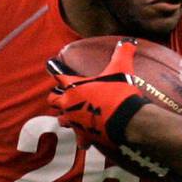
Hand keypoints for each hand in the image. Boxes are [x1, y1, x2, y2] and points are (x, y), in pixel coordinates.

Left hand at [47, 37, 149, 152]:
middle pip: (53, 100)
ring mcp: (74, 121)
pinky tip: (87, 138)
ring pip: (61, 120)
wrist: (127, 121)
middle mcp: (69, 105)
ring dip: (65, 117)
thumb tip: (129, 42)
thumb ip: (123, 53)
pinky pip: (79, 139)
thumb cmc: (120, 93)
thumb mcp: (122, 69)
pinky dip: (82, 138)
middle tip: (63, 94)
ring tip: (72, 115)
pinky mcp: (83, 136)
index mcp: (74, 87)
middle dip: (56, 97)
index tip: (52, 67)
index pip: (59, 76)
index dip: (56, 72)